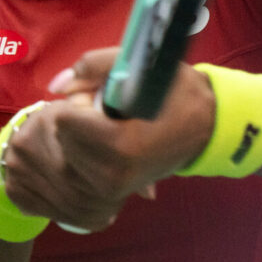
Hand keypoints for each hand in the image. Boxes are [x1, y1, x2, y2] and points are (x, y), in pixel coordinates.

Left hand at [0, 47, 215, 231]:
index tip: (104, 100)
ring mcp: (112, 190)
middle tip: (108, 114)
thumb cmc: (177, 92)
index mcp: (122, 145)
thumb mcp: (141, 65)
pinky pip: (74, 168)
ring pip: (65, 154)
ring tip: (110, 129)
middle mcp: (113, 175)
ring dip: (78, 137)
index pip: (65, 121)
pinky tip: (106, 144)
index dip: (80, 102)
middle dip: (77, 120)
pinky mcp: (111, 195)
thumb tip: (55, 87)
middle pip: (62, 137)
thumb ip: (93, 66)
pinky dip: (82, 153)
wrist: (206, 128)